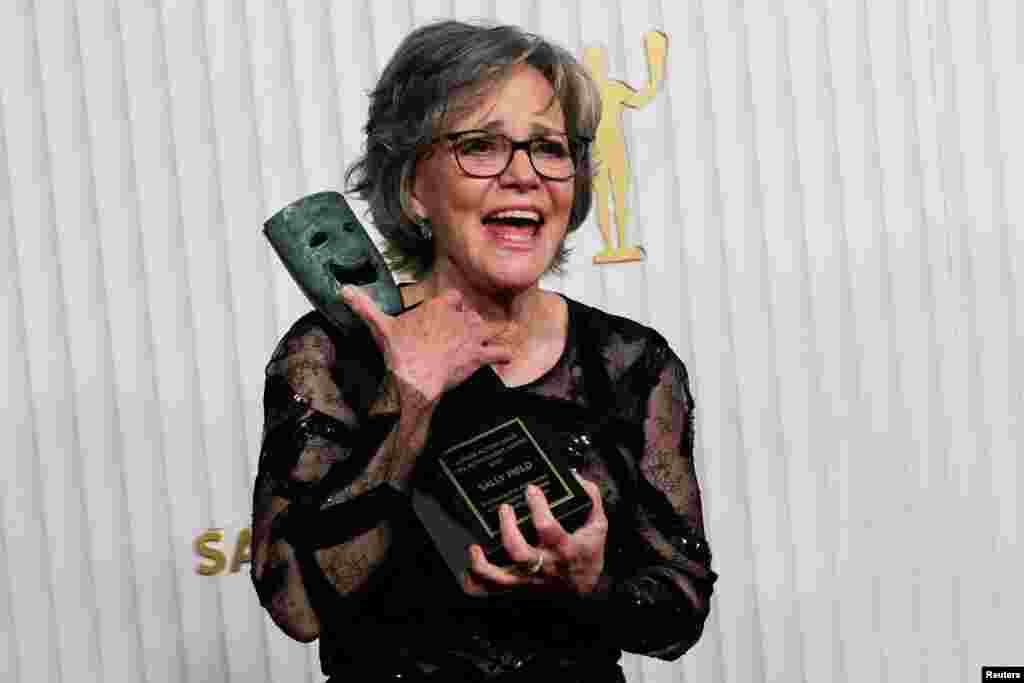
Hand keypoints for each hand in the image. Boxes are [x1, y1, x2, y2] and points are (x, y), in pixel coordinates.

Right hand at [341, 286, 515, 402]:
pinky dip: (505, 354)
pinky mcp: (479, 356)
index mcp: (440, 305)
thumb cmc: (398, 352)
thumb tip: (343, 289)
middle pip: (473, 314)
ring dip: (492, 334)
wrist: (413, 379)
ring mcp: (472, 336)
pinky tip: (505, 355)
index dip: (453, 307)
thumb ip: (365, 306)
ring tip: (493, 339)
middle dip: (469, 324)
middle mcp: (460, 317)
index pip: (455, 298)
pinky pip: (502, 351)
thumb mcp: (380, 326)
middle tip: (462, 337)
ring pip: (491, 328)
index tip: (448, 315)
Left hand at [461, 475, 607, 595]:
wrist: (583, 588)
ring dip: (483, 563)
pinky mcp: (517, 587)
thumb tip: (576, 477)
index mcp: (564, 549)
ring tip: (475, 546)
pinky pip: (491, 590)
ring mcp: (528, 578)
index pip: (548, 528)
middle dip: (507, 529)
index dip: (538, 507)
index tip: (531, 489)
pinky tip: (470, 566)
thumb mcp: (597, 526)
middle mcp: (544, 565)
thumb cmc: (587, 555)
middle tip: (504, 508)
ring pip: (501, 577)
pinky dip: (475, 581)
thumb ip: (590, 499)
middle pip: (519, 552)